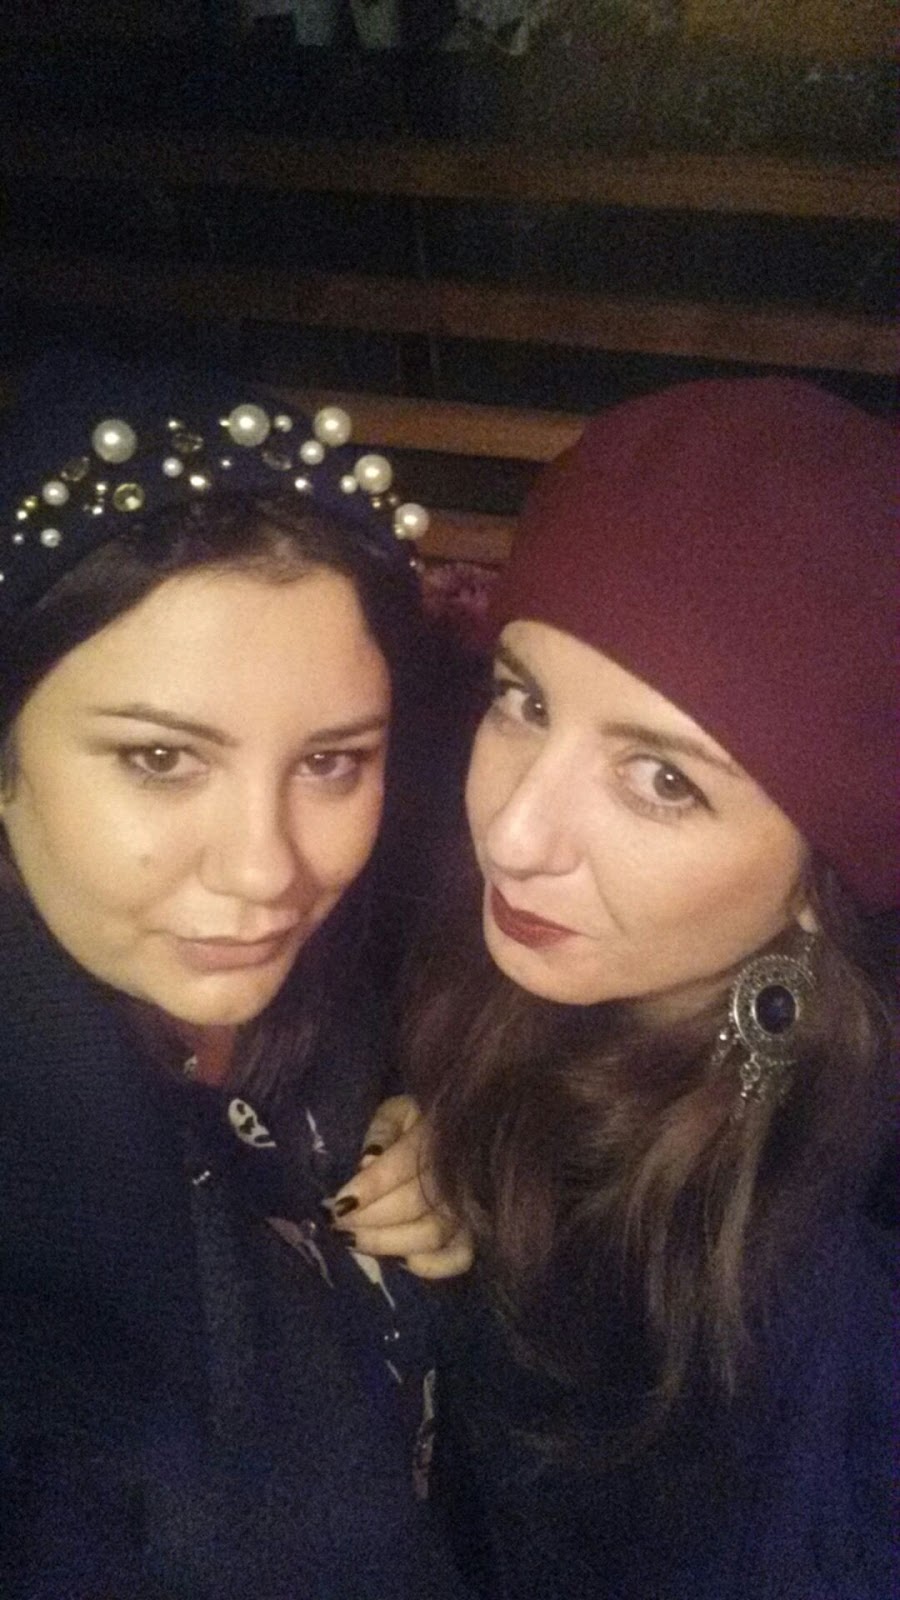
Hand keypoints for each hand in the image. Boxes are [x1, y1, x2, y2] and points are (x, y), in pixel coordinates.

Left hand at [324, 1095, 472, 1279]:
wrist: (456, 1134)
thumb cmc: (415, 1124)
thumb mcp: (396, 1112)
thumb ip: (382, 1130)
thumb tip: (368, 1163)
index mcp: (440, 1131)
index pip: (407, 1163)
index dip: (373, 1186)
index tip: (341, 1202)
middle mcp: (462, 1172)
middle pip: (416, 1204)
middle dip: (370, 1217)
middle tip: (338, 1221)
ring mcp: (471, 1206)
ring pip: (432, 1234)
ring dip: (386, 1241)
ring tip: (353, 1238)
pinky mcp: (474, 1234)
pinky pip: (459, 1259)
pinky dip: (430, 1266)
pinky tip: (400, 1260)